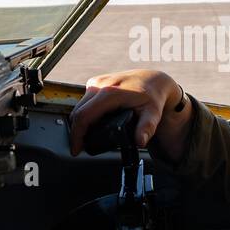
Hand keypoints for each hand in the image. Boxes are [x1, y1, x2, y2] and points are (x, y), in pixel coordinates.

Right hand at [68, 69, 182, 155]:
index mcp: (111, 92)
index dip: (77, 135)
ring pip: (79, 107)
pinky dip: (85, 114)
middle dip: (77, 132)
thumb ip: (147, 128)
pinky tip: (92, 125)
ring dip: (80, 123)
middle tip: (81, 148)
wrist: (153, 80)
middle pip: (78, 112)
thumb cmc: (152, 97)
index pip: (84, 115)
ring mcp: (97, 82)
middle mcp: (101, 84)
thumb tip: (140, 141)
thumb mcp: (153, 113)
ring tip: (86, 139)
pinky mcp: (96, 82)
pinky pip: (84, 102)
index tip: (76, 149)